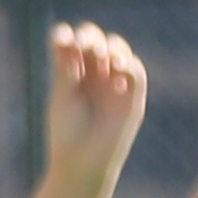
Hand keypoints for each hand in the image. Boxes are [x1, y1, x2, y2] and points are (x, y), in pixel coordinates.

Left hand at [48, 23, 152, 162]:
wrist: (83, 163)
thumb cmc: (67, 132)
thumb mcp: (63, 96)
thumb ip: (66, 67)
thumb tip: (63, 34)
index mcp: (73, 73)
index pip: (74, 45)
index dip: (69, 36)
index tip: (60, 38)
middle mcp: (95, 75)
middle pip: (97, 43)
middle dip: (91, 39)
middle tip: (84, 46)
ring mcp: (115, 85)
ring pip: (119, 52)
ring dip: (112, 48)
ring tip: (103, 56)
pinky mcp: (132, 98)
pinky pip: (136, 74)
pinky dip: (129, 65)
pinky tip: (117, 67)